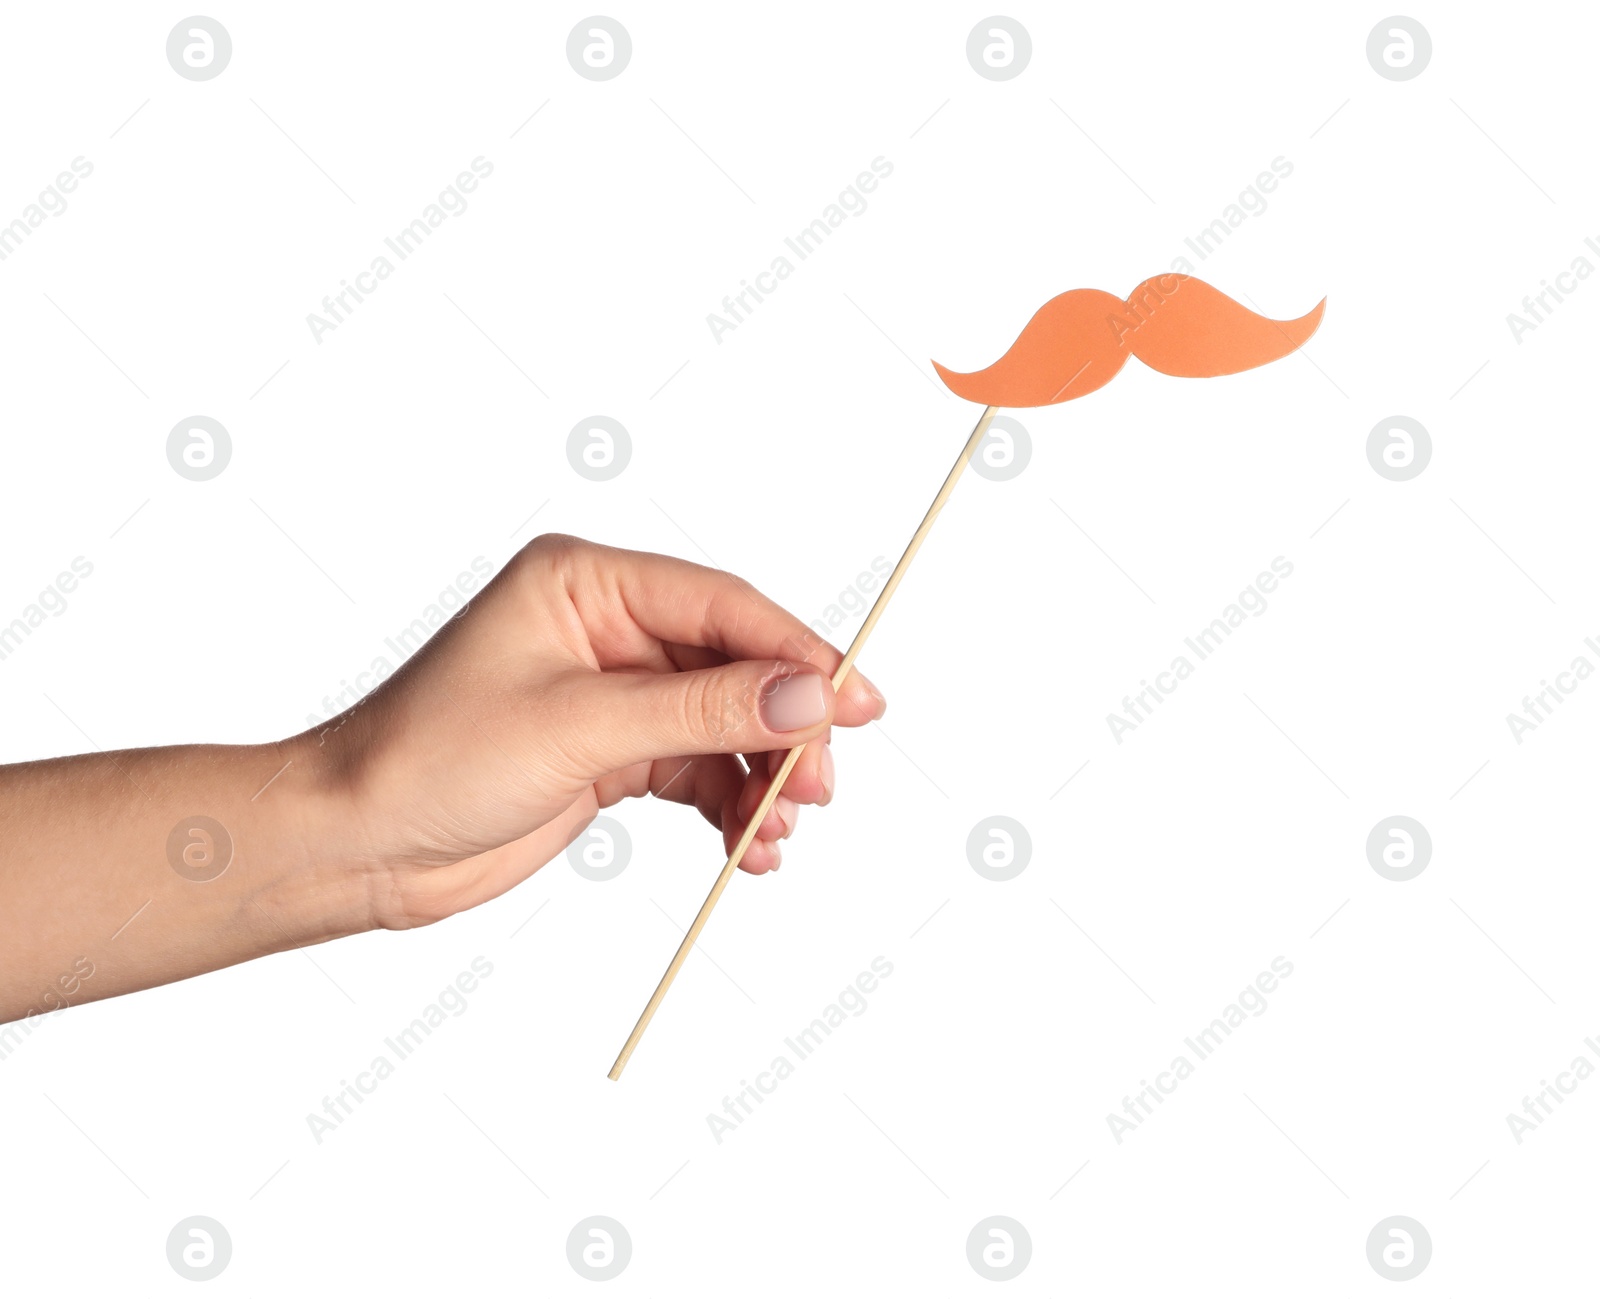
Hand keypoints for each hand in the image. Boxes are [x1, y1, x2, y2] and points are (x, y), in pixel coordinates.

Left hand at [314, 535, 886, 928]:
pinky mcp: (611, 752)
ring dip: (759, 777)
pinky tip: (744, 846)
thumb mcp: (580, 728)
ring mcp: (612, 693)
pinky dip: (727, 806)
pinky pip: (697, 770)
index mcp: (588, 583)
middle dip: (782, 728)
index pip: (723, 606)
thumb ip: (703, 710)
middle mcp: (607, 628)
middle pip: (735, 666)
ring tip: (776, 832)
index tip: (858, 701)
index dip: (799, 653)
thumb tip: (809, 695)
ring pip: (724, 724)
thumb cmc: (430, 759)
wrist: (356, 844)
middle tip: (817, 786)